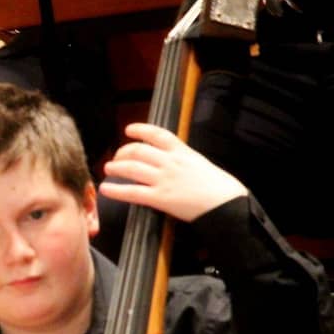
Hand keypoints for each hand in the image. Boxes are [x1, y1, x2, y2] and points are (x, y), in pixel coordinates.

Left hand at [99, 123, 246, 221]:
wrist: (226, 204)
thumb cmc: (219, 186)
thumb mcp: (201, 163)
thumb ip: (184, 159)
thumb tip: (171, 158)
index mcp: (182, 152)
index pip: (157, 134)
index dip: (140, 129)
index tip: (129, 129)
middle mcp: (170, 162)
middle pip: (139, 150)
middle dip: (123, 152)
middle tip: (116, 157)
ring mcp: (163, 179)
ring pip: (132, 168)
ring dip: (116, 168)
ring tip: (108, 170)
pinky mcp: (160, 198)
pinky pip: (132, 192)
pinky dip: (116, 190)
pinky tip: (106, 189)